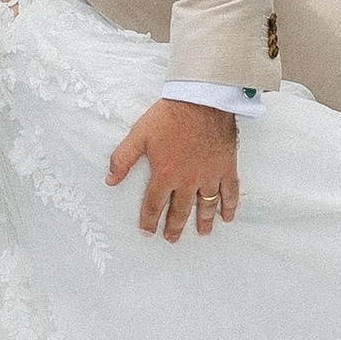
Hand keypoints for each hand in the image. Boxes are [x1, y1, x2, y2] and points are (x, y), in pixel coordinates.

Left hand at [106, 100, 239, 244]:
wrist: (202, 101)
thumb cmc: (169, 116)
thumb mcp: (139, 135)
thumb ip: (123, 159)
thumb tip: (110, 180)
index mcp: (165, 174)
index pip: (154, 204)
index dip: (149, 220)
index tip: (147, 231)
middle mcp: (187, 181)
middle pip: (180, 210)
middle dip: (174, 227)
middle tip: (171, 239)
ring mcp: (209, 176)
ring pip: (206, 205)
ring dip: (203, 221)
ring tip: (202, 233)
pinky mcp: (226, 167)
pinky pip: (230, 192)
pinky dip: (229, 206)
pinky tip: (227, 217)